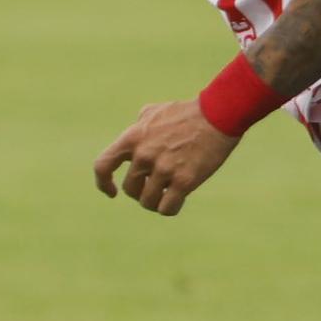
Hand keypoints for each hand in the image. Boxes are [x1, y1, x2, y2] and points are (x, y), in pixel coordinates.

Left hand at [93, 99, 238, 215]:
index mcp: (133, 137)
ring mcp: (164, 168)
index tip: (112, 192)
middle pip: (130, 189)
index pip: (103, 165)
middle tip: (156, 187)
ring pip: (148, 202)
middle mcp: (144, 154)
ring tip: (167, 194)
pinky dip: (170, 209)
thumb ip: (139, 125)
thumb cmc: (188, 112)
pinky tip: (178, 201)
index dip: (103, 183)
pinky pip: (167, 208)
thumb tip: (135, 132)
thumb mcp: (155, 111)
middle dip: (141, 191)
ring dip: (156, 201)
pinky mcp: (184, 180)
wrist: (218, 115)